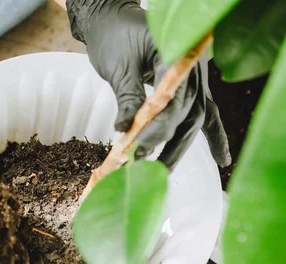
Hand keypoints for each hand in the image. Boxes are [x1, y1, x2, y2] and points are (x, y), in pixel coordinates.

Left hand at [66, 0, 230, 169]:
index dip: (157, 129)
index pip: (172, 101)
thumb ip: (128, 98)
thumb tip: (125, 130)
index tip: (137, 149)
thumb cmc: (114, 37)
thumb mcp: (118, 67)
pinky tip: (221, 158)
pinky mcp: (190, 85)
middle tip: (145, 166)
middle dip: (168, 143)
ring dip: (180, 147)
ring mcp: (194, 78)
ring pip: (196, 118)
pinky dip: (212, 135)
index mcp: (176, 58)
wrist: (113, 19)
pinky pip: (205, 111)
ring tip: (164, 172)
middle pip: (188, 114)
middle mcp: (192, 70)